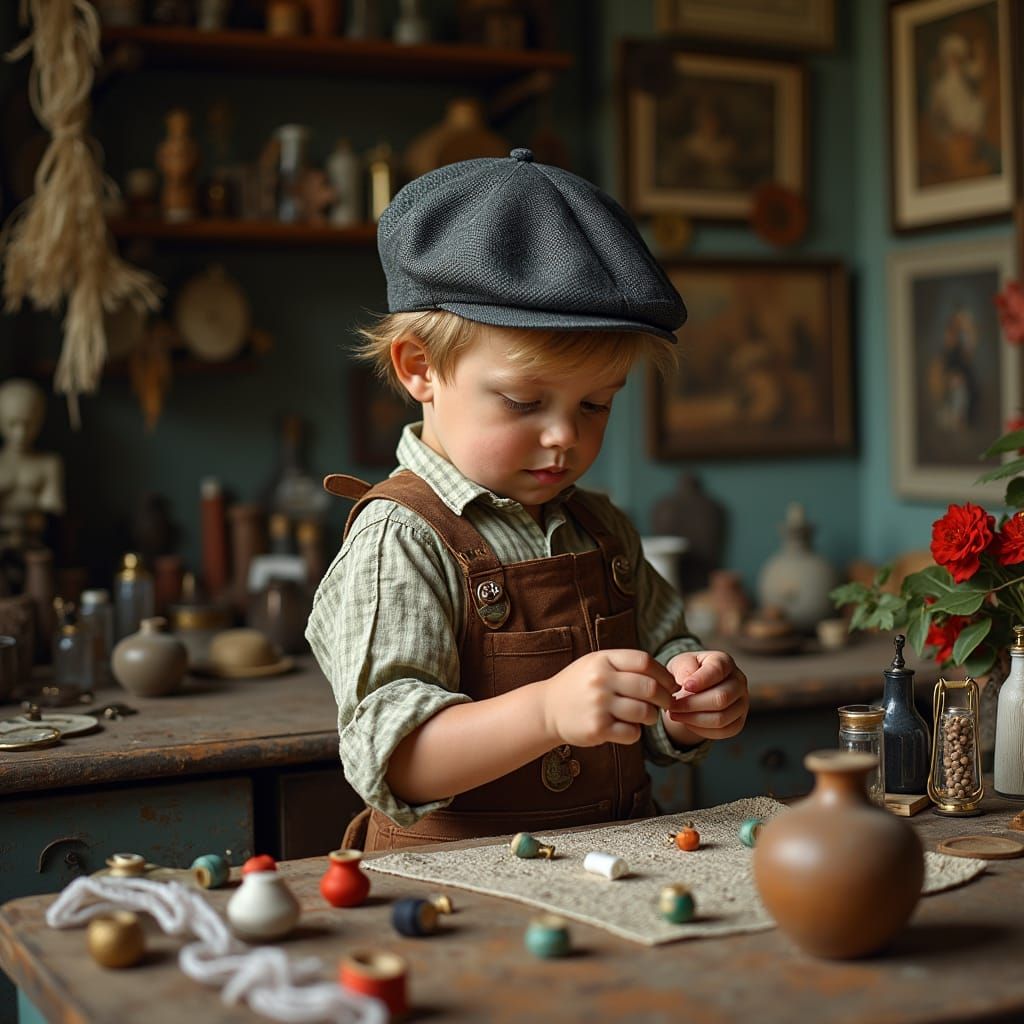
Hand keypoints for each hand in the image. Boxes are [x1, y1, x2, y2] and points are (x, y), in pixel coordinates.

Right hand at [540, 649, 676, 747]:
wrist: (547, 709)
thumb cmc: (580, 685)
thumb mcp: (597, 664)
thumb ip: (627, 666)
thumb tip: (669, 680)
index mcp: (603, 660)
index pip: (644, 662)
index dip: (663, 674)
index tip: (670, 684)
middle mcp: (600, 680)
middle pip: (649, 688)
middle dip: (665, 698)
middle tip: (666, 704)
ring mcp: (598, 705)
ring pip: (644, 713)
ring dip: (652, 717)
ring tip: (645, 716)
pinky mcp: (597, 729)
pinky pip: (632, 733)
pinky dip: (635, 732)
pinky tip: (626, 728)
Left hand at [664, 650, 748, 744]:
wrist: (693, 689)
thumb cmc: (687, 672)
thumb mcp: (681, 663)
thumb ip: (683, 667)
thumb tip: (686, 680)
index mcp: (725, 662)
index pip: (717, 670)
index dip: (700, 680)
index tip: (683, 686)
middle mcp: (739, 682)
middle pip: (721, 698)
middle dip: (692, 704)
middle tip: (671, 705)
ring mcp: (742, 703)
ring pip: (721, 718)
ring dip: (693, 719)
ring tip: (674, 714)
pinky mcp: (738, 722)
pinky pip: (722, 732)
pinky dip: (701, 730)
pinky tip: (686, 722)